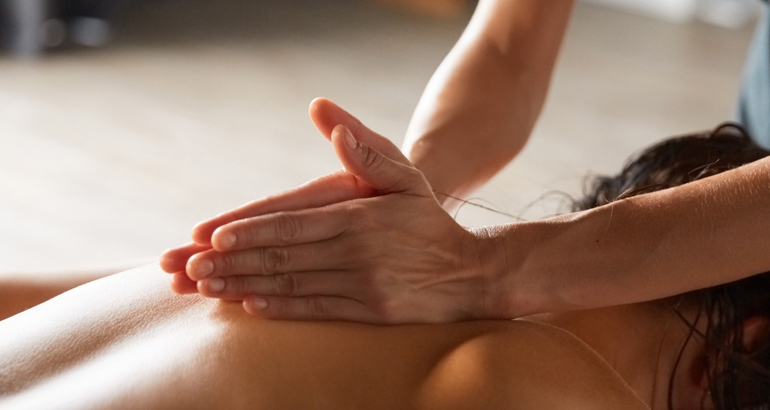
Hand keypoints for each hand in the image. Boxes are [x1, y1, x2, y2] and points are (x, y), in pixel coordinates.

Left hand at [162, 100, 498, 322]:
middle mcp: (357, 253)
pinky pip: (316, 311)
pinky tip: (251, 305)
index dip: (251, 230)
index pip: (293, 223)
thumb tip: (326, 115)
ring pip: (292, 285)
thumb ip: (365, 149)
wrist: (470, 273)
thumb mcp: (405, 175)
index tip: (212, 234)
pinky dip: (281, 308)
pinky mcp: (368, 313)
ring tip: (207, 287)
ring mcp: (362, 286)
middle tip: (190, 266)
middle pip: (283, 257)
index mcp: (361, 217)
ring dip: (245, 286)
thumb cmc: (428, 219)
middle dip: (232, 261)